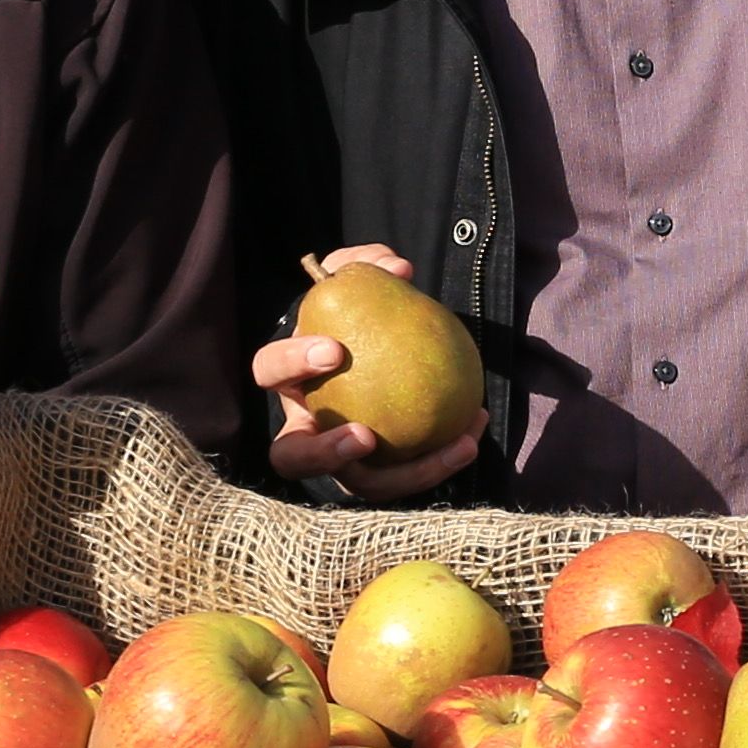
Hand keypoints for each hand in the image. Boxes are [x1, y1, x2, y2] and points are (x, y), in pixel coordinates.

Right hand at [252, 244, 487, 498]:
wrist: (385, 348)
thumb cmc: (362, 315)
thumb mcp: (358, 283)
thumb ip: (367, 264)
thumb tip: (398, 268)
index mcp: (291, 379)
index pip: (269, 371)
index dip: (291, 363)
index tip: (335, 349)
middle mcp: (307, 428)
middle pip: (294, 458)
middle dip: (323, 454)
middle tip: (364, 437)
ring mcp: (344, 460)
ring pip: (364, 483)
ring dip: (410, 472)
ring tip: (455, 445)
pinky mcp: (384, 472)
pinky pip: (413, 473)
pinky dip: (446, 454)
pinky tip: (477, 422)